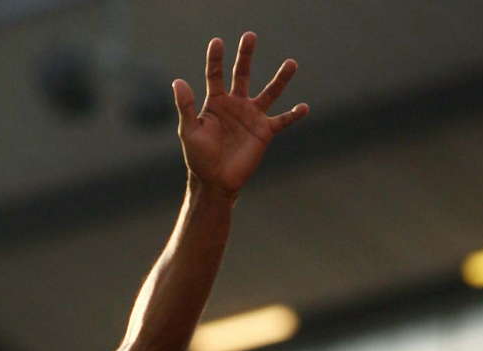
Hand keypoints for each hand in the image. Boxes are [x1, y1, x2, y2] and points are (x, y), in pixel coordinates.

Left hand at [173, 33, 307, 197]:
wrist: (214, 182)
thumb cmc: (199, 158)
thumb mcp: (189, 131)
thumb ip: (186, 106)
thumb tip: (178, 81)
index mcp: (216, 102)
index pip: (215, 75)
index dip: (215, 59)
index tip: (217, 42)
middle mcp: (236, 104)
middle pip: (242, 74)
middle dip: (246, 55)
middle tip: (250, 36)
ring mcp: (252, 117)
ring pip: (270, 92)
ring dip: (281, 79)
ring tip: (292, 63)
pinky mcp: (264, 132)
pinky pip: (282, 120)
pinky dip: (293, 115)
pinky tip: (304, 108)